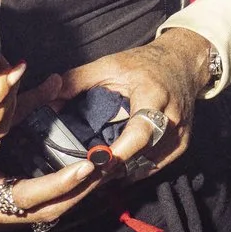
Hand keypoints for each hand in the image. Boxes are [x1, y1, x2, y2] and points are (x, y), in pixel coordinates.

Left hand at [28, 29, 213, 179]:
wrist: (183, 62)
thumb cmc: (145, 63)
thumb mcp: (109, 65)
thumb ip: (77, 81)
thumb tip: (47, 101)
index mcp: (153, 95)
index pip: (139, 132)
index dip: (119, 152)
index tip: (96, 162)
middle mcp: (171, 117)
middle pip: (142, 154)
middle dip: (114, 166)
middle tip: (89, 170)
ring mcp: (180, 133)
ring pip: (148, 164)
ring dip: (123, 170)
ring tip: (100, 168)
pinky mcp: (182, 143)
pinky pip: (156, 166)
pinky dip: (136, 169)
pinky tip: (119, 167)